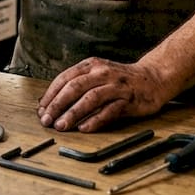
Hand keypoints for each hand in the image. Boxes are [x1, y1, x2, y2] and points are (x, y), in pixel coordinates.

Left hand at [37, 57, 171, 131]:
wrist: (153, 78)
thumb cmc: (121, 79)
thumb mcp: (97, 74)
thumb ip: (78, 84)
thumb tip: (52, 103)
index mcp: (91, 65)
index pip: (65, 78)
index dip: (51, 94)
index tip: (41, 109)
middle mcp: (102, 73)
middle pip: (74, 87)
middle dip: (57, 105)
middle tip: (46, 119)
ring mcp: (116, 86)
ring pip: (90, 98)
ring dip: (73, 113)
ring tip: (61, 125)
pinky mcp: (128, 100)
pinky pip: (109, 111)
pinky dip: (95, 120)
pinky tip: (84, 128)